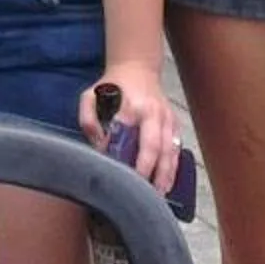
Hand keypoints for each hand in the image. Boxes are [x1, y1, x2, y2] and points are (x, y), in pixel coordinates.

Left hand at [78, 64, 182, 191]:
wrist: (137, 68)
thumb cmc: (112, 86)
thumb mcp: (90, 96)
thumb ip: (88, 119)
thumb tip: (100, 146)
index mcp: (133, 106)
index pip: (135, 138)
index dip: (133, 159)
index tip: (126, 178)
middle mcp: (155, 113)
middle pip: (158, 148)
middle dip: (154, 173)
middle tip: (147, 194)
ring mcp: (168, 119)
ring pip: (171, 151)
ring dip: (166, 175)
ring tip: (160, 195)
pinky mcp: (174, 124)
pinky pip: (176, 149)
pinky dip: (173, 167)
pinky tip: (167, 183)